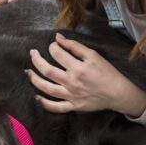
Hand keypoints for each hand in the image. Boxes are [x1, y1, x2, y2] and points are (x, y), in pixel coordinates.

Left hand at [27, 33, 145, 116]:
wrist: (117, 93)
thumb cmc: (107, 72)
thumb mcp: (94, 55)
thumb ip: (75, 46)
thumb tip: (58, 37)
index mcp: (78, 67)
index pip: (57, 54)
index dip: (52, 47)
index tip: (53, 45)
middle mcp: (72, 82)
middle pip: (47, 70)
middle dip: (36, 60)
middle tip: (32, 53)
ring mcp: (71, 96)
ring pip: (47, 88)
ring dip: (34, 79)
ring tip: (28, 72)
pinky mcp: (73, 106)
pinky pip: (55, 107)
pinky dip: (44, 103)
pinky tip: (37, 96)